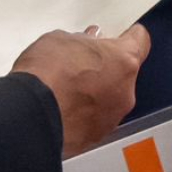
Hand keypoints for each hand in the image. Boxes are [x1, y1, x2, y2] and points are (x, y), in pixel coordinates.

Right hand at [13, 24, 150, 156]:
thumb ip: (82, 41)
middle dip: (106, 68)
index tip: (125, 34)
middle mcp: (125, 90)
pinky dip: (84, 114)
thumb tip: (84, 44)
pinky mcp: (97, 136)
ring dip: (96, 92)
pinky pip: (96, 119)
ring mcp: (112, 116)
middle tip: (82, 64)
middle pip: (124, 73)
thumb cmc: (47, 76)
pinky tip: (64, 107)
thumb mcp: (60, 40)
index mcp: (123, 60)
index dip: (130, 36)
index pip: (140, 41)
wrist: (32, 114)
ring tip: (68, 88)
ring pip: (111, 98)